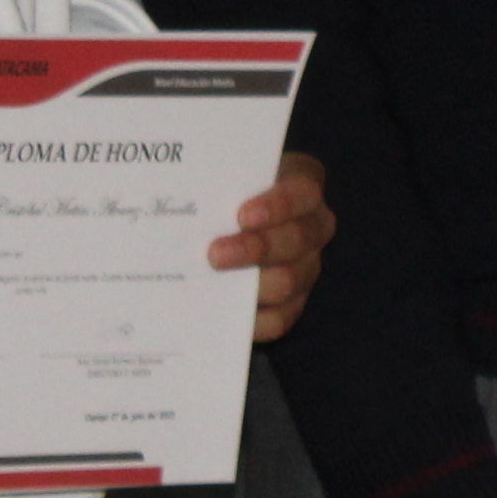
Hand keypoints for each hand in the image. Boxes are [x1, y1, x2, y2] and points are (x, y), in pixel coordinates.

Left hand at [207, 151, 334, 339]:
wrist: (220, 223)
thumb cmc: (223, 192)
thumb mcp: (225, 178)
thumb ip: (214, 181)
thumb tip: (181, 193)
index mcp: (302, 187)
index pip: (303, 193)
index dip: (278, 205)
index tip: (242, 215)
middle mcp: (314, 227)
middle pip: (297, 240)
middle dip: (256, 248)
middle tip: (214, 253)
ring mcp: (307, 267)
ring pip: (290, 280)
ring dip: (251, 283)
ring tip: (213, 282)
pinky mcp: (293, 303)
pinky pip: (281, 318)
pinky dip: (253, 319)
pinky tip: (224, 313)